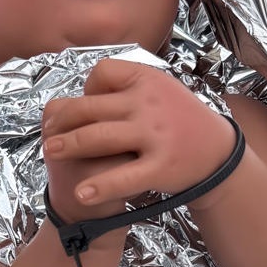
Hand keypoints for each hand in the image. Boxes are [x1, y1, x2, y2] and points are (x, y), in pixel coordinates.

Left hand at [40, 60, 235, 210]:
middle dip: (64, 121)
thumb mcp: (162, 89)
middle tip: (48, 133)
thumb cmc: (183, 121)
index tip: (84, 105)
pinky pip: (123, 176)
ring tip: (51, 152)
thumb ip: (129, 85)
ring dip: (69, 145)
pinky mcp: (160, 166)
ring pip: (99, 138)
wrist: (219, 153)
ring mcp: (155, 135)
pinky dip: (99, 186)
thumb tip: (86, 88)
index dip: (85, 88)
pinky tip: (81, 193)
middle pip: (91, 107)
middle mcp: (149, 103)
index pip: (102, 73)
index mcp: (148, 80)